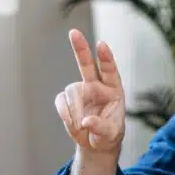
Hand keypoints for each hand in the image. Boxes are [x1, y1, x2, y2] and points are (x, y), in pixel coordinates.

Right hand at [54, 29, 125, 156]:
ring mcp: (81, 90)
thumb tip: (86, 121)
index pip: (110, 70)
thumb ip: (100, 127)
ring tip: (80, 126)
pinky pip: (61, 101)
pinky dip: (65, 113)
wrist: (96, 143)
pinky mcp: (67, 99)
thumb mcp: (111, 134)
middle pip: (87, 64)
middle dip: (80, 48)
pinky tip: (73, 124)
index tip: (101, 45)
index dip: (106, 57)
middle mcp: (96, 85)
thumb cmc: (109, 135)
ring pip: (71, 91)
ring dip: (73, 109)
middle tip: (74, 32)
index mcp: (113, 89)